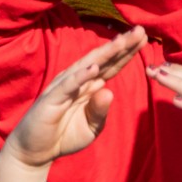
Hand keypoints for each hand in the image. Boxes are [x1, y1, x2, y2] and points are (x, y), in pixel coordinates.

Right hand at [2, 29, 148, 173]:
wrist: (36, 150)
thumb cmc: (64, 135)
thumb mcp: (91, 127)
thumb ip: (100, 111)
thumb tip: (109, 91)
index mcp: (90, 86)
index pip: (112, 66)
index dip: (127, 52)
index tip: (145, 38)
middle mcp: (78, 81)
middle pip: (103, 60)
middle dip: (121, 45)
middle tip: (140, 30)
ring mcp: (64, 87)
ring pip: (87, 66)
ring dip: (104, 53)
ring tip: (122, 41)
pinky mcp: (52, 99)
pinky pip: (68, 85)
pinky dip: (81, 76)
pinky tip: (94, 68)